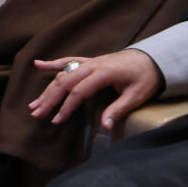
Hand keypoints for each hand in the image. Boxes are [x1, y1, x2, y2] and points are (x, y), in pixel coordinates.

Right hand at [29, 49, 161, 129]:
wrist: (153, 58)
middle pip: (66, 81)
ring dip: (48, 88)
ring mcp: (91, 61)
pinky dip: (53, 63)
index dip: (66, 107)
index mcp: (105, 73)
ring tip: (34, 104)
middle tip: (37, 114)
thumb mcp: (136, 96)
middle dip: (50, 99)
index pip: (79, 91)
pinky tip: (38, 64)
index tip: (56, 121)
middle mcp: (94, 64)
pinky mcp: (91, 61)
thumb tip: (105, 127)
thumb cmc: (146, 78)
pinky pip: (69, 60)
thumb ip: (118, 110)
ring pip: (64, 73)